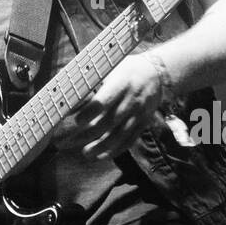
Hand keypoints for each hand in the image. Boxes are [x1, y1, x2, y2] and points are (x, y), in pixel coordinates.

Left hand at [53, 53, 167, 159]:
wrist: (156, 73)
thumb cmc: (125, 70)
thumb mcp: (110, 69)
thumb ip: (93, 84)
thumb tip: (70, 99)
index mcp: (121, 84)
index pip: (104, 101)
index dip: (89, 113)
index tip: (77, 121)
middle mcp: (131, 100)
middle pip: (110, 122)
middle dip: (91, 134)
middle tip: (74, 140)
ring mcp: (139, 114)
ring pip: (120, 135)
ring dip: (101, 147)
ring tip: (86, 154)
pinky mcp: (143, 123)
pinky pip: (130, 140)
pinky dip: (116, 150)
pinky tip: (101, 156)